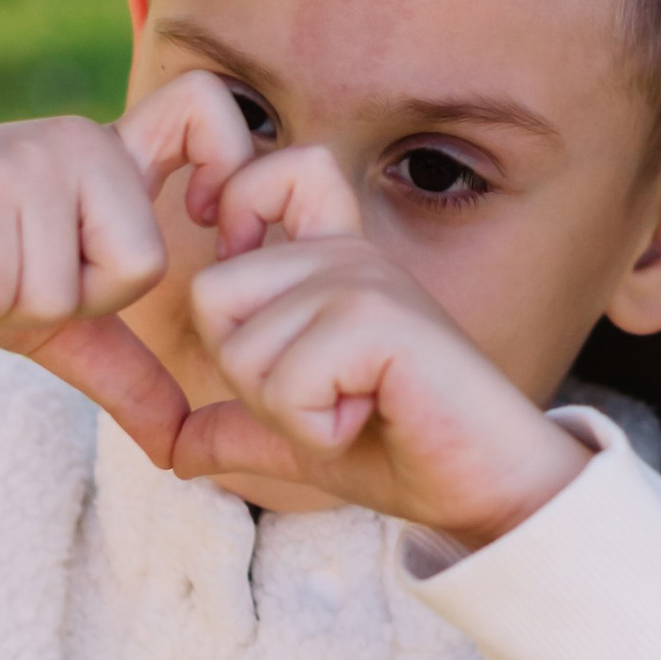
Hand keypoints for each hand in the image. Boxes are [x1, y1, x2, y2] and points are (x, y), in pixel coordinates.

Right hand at [0, 77, 257, 466]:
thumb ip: (125, 371)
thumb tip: (184, 449)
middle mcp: (81, 139)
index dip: (230, 161)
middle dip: (66, 301)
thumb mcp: (55, 325)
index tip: (205, 216)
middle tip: (10, 264)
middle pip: (139, 268)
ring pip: (57, 291)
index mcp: (115, 161)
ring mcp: (23, 152)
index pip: (208, 109)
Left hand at [166, 144, 586, 545]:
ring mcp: (364, 279)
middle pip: (212, 294)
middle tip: (326, 393)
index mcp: (331, 262)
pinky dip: (315, 428)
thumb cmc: (405, 451)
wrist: (489, 485)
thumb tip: (171, 447)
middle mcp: (347, 255)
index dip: (235, 204)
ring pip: (242, 349)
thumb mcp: (300, 439)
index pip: (265, 173)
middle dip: (248, 375)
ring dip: (286, 412)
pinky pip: (285, 383)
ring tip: (357, 407)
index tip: (244, 251)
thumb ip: (239, 427)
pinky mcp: (379, 319)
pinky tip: (374, 416)